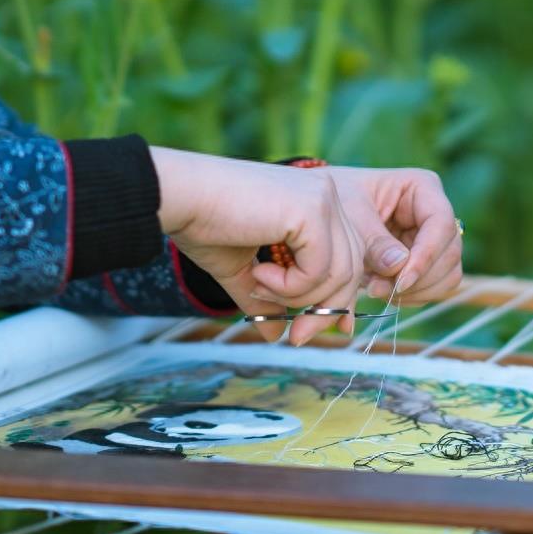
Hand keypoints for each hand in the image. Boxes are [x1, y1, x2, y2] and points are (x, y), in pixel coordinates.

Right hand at [150, 146, 365, 345]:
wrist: (181, 198)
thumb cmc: (205, 225)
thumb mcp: (243, 269)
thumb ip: (266, 298)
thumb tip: (276, 337)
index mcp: (316, 203)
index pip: (347, 260)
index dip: (333, 302)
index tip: (305, 332)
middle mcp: (328, 195)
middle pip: (351, 269)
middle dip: (324, 311)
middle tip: (296, 337)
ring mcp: (323, 199)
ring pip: (340, 272)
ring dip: (300, 297)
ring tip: (260, 287)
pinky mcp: (313, 209)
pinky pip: (321, 268)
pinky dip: (292, 286)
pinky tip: (260, 273)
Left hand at [325, 165, 464, 304]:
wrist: (326, 214)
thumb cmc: (339, 202)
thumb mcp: (352, 218)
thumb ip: (376, 243)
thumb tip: (398, 267)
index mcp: (422, 187)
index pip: (441, 223)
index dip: (426, 255)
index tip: (401, 282)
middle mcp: (436, 212)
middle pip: (449, 253)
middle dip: (417, 279)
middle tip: (378, 290)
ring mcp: (435, 239)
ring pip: (448, 275)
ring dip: (415, 291)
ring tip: (376, 289)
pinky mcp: (429, 262)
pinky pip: (435, 287)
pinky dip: (412, 296)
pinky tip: (383, 291)